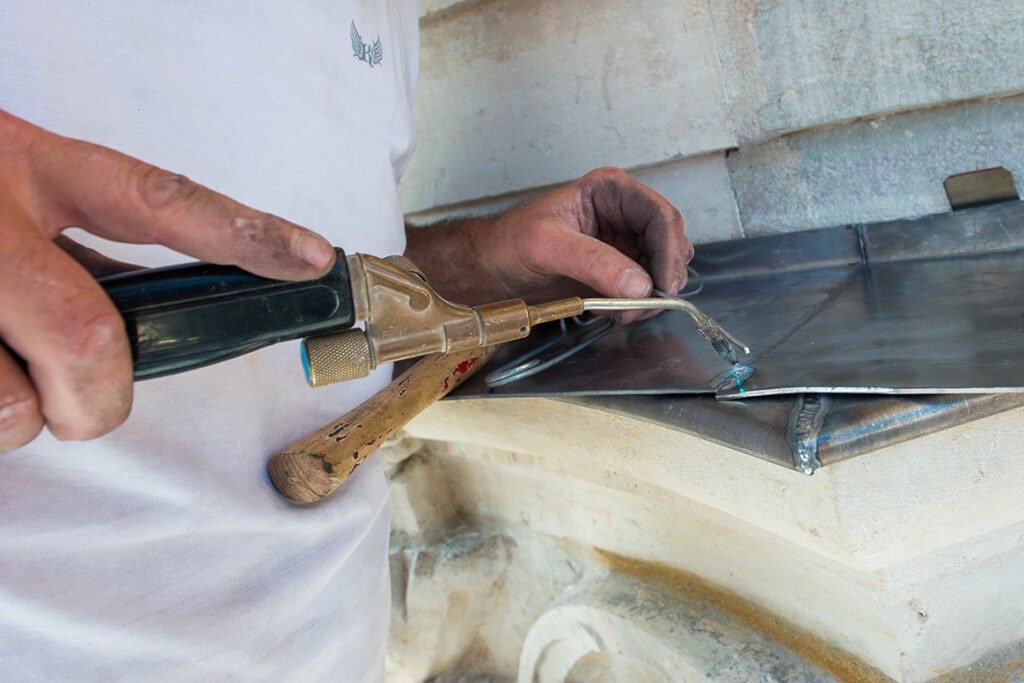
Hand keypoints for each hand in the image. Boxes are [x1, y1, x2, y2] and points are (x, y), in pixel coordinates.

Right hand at [0, 109, 336, 451]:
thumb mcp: (11, 193)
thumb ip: (78, 246)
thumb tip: (156, 315)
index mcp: (27, 166)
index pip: (157, 199)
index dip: (242, 232)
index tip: (312, 258)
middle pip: (87, 343)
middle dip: (98, 398)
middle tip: (84, 400)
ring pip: (5, 406)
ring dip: (10, 414)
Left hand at [406, 167, 692, 322]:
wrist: (492, 269)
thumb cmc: (511, 243)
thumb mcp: (549, 246)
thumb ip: (594, 263)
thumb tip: (639, 285)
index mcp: (610, 191)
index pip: (659, 215)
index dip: (669, 251)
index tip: (664, 285)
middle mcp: (623, 213)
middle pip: (669, 242)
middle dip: (663, 276)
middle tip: (647, 306)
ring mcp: (623, 242)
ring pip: (661, 267)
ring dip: (652, 294)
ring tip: (625, 313)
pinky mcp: (617, 269)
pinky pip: (644, 286)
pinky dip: (638, 303)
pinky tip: (616, 312)